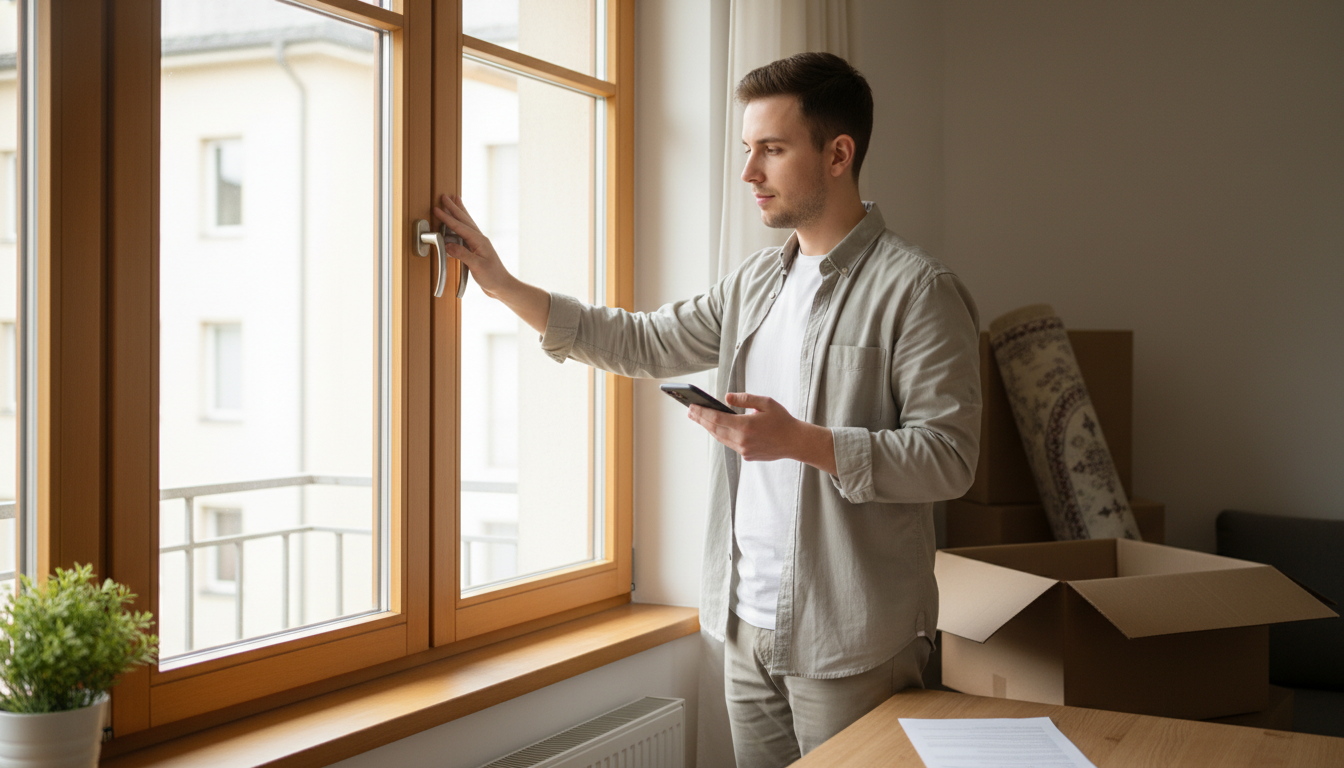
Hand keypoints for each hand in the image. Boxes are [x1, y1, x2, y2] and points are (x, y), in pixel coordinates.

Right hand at [433, 193, 550, 332]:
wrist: (502, 286)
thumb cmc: (492, 277)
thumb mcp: (477, 266)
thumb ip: (463, 254)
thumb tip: (448, 245)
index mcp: (479, 241)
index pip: (460, 226)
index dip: (447, 218)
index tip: (437, 209)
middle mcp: (479, 239)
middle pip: (464, 220)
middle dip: (454, 208)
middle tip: (444, 196)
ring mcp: (478, 244)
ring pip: (466, 224)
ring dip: (459, 212)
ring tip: (454, 200)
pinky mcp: (476, 250)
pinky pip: (465, 233)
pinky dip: (460, 225)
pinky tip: (457, 223)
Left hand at [688, 392, 836, 473]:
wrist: (795, 442)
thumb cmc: (782, 420)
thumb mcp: (765, 402)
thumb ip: (744, 399)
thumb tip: (726, 398)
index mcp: (746, 426)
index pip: (717, 419)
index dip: (702, 412)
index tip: (691, 406)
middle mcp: (742, 440)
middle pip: (715, 429)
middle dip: (701, 419)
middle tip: (690, 411)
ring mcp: (744, 450)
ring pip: (721, 438)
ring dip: (709, 428)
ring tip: (700, 418)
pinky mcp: (747, 456)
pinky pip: (730, 444)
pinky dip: (722, 435)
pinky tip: (717, 428)